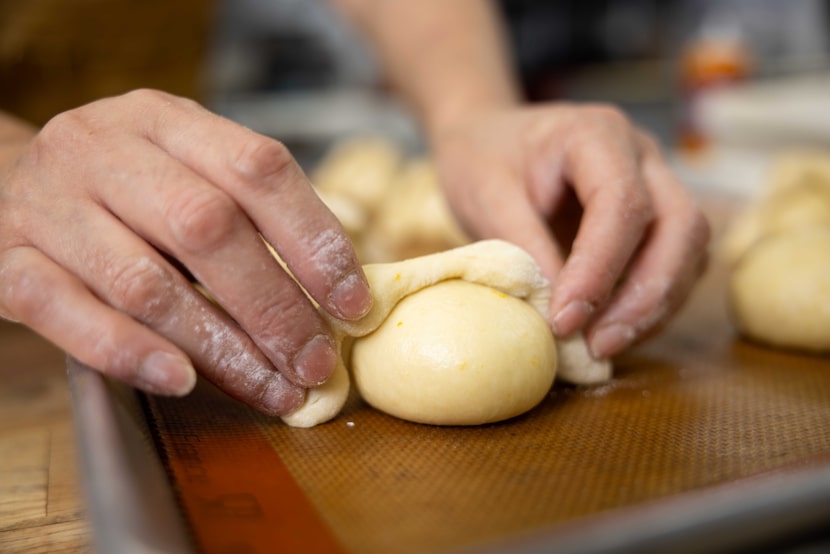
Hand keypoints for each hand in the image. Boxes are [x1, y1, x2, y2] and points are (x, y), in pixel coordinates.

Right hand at [0, 90, 371, 414]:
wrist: (5, 180)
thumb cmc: (123, 189)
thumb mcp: (187, 170)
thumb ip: (252, 214)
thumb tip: (337, 295)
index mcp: (165, 120)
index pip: (258, 168)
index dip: (315, 240)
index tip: (352, 305)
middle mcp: (102, 150)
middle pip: (208, 228)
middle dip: (275, 306)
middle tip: (316, 362)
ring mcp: (47, 204)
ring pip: (146, 282)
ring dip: (220, 346)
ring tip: (272, 387)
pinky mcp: (6, 261)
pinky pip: (65, 314)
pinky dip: (128, 351)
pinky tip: (180, 380)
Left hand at [431, 103, 709, 358]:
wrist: (487, 140)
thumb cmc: (483, 160)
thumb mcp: (487, 198)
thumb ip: (524, 248)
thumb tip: (563, 313)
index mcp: (596, 134)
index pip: (622, 203)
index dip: (600, 269)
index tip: (565, 320)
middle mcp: (641, 155)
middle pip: (681, 225)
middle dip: (646, 295)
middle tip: (598, 345)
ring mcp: (655, 185)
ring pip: (689, 249)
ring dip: (654, 306)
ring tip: (601, 348)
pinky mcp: (655, 219)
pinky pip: (675, 264)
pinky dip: (651, 304)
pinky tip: (611, 331)